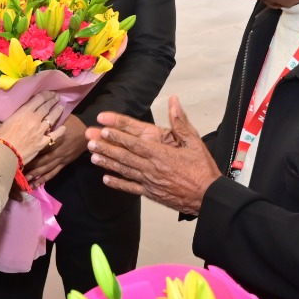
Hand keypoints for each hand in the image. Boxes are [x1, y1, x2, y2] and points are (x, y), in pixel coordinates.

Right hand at [0, 91, 65, 164]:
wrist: (5, 154)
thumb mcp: (0, 123)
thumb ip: (7, 119)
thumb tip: (6, 118)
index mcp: (24, 112)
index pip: (38, 99)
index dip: (46, 94)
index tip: (50, 93)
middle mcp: (34, 119)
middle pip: (46, 107)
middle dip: (52, 100)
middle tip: (57, 97)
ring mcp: (40, 131)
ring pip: (52, 119)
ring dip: (57, 112)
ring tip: (61, 107)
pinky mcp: (43, 142)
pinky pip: (54, 135)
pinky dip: (60, 131)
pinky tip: (64, 128)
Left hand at [26, 113, 87, 187]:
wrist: (88, 135)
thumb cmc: (74, 124)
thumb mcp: (63, 119)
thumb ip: (52, 122)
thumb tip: (39, 119)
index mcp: (56, 140)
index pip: (41, 147)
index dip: (31, 151)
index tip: (19, 154)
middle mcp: (57, 152)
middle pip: (42, 160)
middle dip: (30, 166)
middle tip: (18, 172)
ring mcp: (61, 159)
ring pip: (46, 169)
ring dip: (36, 175)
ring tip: (26, 181)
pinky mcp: (64, 164)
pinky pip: (54, 172)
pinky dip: (45, 178)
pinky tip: (38, 184)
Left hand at [86, 97, 220, 214]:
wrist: (209, 198)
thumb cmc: (203, 169)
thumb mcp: (195, 142)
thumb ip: (181, 122)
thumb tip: (174, 100)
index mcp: (161, 154)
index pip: (134, 143)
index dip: (117, 135)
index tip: (103, 128)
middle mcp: (152, 168)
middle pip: (124, 156)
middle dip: (105, 147)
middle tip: (89, 140)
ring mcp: (150, 182)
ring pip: (124, 170)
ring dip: (107, 163)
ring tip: (93, 156)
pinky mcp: (151, 193)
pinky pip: (131, 187)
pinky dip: (118, 183)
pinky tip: (106, 179)